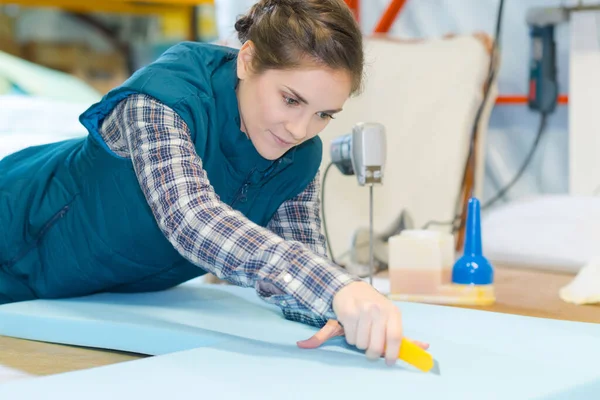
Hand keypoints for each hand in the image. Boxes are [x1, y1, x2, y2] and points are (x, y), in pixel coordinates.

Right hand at [297, 282, 428, 364]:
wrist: (352, 289)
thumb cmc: (374, 307)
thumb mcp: (390, 316)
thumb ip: (404, 335)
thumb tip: (426, 347)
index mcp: (393, 312)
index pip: (395, 337)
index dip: (392, 354)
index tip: (389, 362)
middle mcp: (378, 310)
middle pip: (376, 345)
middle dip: (373, 354)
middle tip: (371, 352)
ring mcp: (362, 311)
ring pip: (361, 344)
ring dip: (361, 345)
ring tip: (362, 335)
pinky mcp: (348, 313)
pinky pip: (350, 338)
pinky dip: (352, 338)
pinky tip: (354, 328)